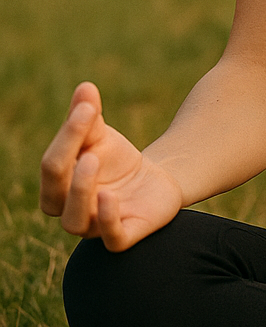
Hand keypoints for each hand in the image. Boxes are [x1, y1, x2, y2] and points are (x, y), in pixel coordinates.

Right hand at [40, 82, 182, 251]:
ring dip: (80, 193)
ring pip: (74, 222)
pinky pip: (111, 239)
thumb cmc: (117, 160)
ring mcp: (94, 227)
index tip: (88, 107)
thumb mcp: (102, 135)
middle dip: (66, 168)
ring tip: (93, 161)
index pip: (52, 165)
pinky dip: (107, 220)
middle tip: (87, 142)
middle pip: (54, 196)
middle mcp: (69, 210)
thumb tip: (85, 88)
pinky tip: (110, 196)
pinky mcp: (124, 236)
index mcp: (58, 185)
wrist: (153, 181)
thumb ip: (89, 115)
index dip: (67, 136)